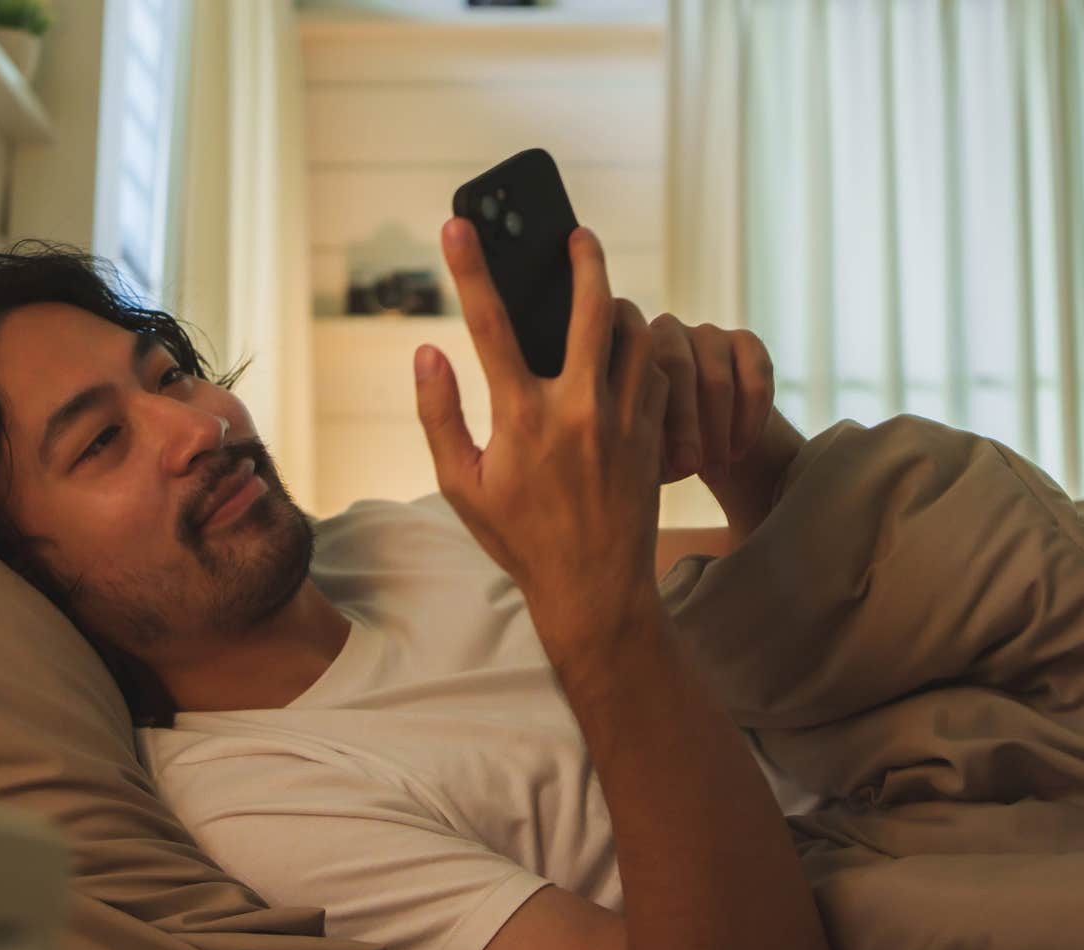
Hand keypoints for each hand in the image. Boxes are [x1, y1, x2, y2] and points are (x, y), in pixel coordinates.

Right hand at [413, 218, 670, 638]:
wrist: (595, 588)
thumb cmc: (519, 539)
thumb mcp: (461, 486)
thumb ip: (439, 415)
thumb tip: (427, 352)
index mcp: (521, 419)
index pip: (489, 324)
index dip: (470, 267)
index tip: (458, 225)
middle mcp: (577, 410)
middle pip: (590, 308)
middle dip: (584, 259)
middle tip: (577, 235)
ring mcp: (623, 420)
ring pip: (634, 332)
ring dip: (616, 306)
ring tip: (600, 300)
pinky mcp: (653, 435)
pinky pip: (655, 370)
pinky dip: (640, 353)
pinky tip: (623, 357)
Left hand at [640, 314, 776, 484]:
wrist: (705, 437)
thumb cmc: (659, 445)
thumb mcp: (641, 446)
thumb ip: (632, 443)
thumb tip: (630, 459)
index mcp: (632, 352)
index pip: (645, 377)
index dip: (664, 424)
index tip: (679, 468)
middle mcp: (668, 331)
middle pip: (680, 369)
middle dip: (689, 426)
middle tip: (694, 469)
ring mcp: (709, 334)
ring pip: (718, 380)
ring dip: (720, 432)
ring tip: (717, 471)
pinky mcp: (747, 342)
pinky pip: (755, 380)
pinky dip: (750, 421)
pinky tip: (739, 452)